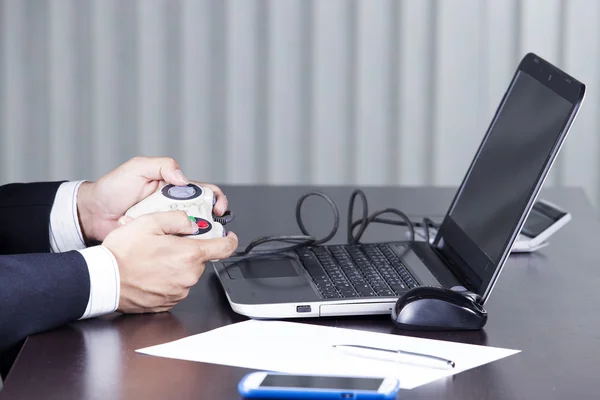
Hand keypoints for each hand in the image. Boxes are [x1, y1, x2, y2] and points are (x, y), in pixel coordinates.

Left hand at [76, 156, 228, 242]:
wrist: (93, 214)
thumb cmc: (113, 188)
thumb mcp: (138, 168)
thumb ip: (162, 165)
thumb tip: (183, 178)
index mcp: (174, 187)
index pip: (204, 190)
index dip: (217, 199)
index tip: (218, 208)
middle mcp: (174, 206)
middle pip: (204, 213)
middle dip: (213, 221)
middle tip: (211, 227)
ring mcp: (166, 224)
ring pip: (192, 230)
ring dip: (198, 233)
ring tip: (197, 237)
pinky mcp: (158, 239)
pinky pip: (174, 243)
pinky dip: (180, 245)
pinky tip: (180, 246)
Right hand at [102, 210, 237, 312]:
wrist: (103, 280)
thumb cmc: (122, 254)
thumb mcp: (149, 221)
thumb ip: (177, 218)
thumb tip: (191, 223)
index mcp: (189, 255)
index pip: (224, 248)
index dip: (229, 240)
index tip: (228, 236)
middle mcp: (188, 276)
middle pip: (200, 259)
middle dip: (188, 249)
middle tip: (167, 243)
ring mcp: (179, 292)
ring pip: (187, 273)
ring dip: (176, 264)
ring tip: (153, 258)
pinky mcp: (168, 302)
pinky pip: (175, 286)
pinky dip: (167, 278)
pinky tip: (150, 272)